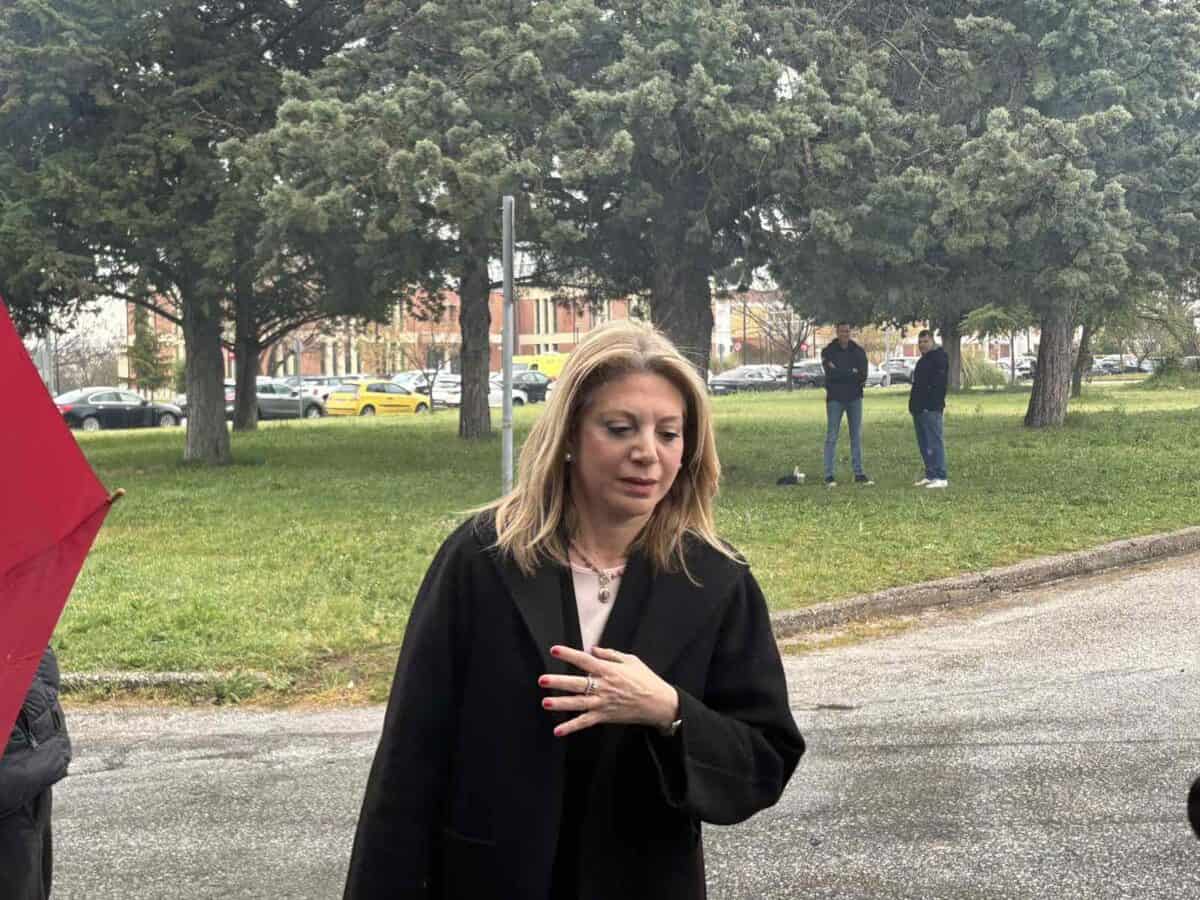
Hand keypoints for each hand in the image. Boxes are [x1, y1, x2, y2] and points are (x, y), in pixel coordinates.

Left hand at [538, 645, 678, 736]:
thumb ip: (610, 654)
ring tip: (545, 703)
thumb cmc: (646, 680)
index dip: (569, 655)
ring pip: (578, 704)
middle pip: (577, 684)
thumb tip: (592, 649)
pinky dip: (572, 727)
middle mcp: (604, 687)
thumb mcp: (631, 660)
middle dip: (559, 682)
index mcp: (609, 671)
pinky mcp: (605, 716)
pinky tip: (558, 730)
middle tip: (542, 680)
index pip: (585, 661)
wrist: (659, 703)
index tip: (554, 650)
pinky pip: (585, 722)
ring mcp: (603, 703)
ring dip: (561, 704)